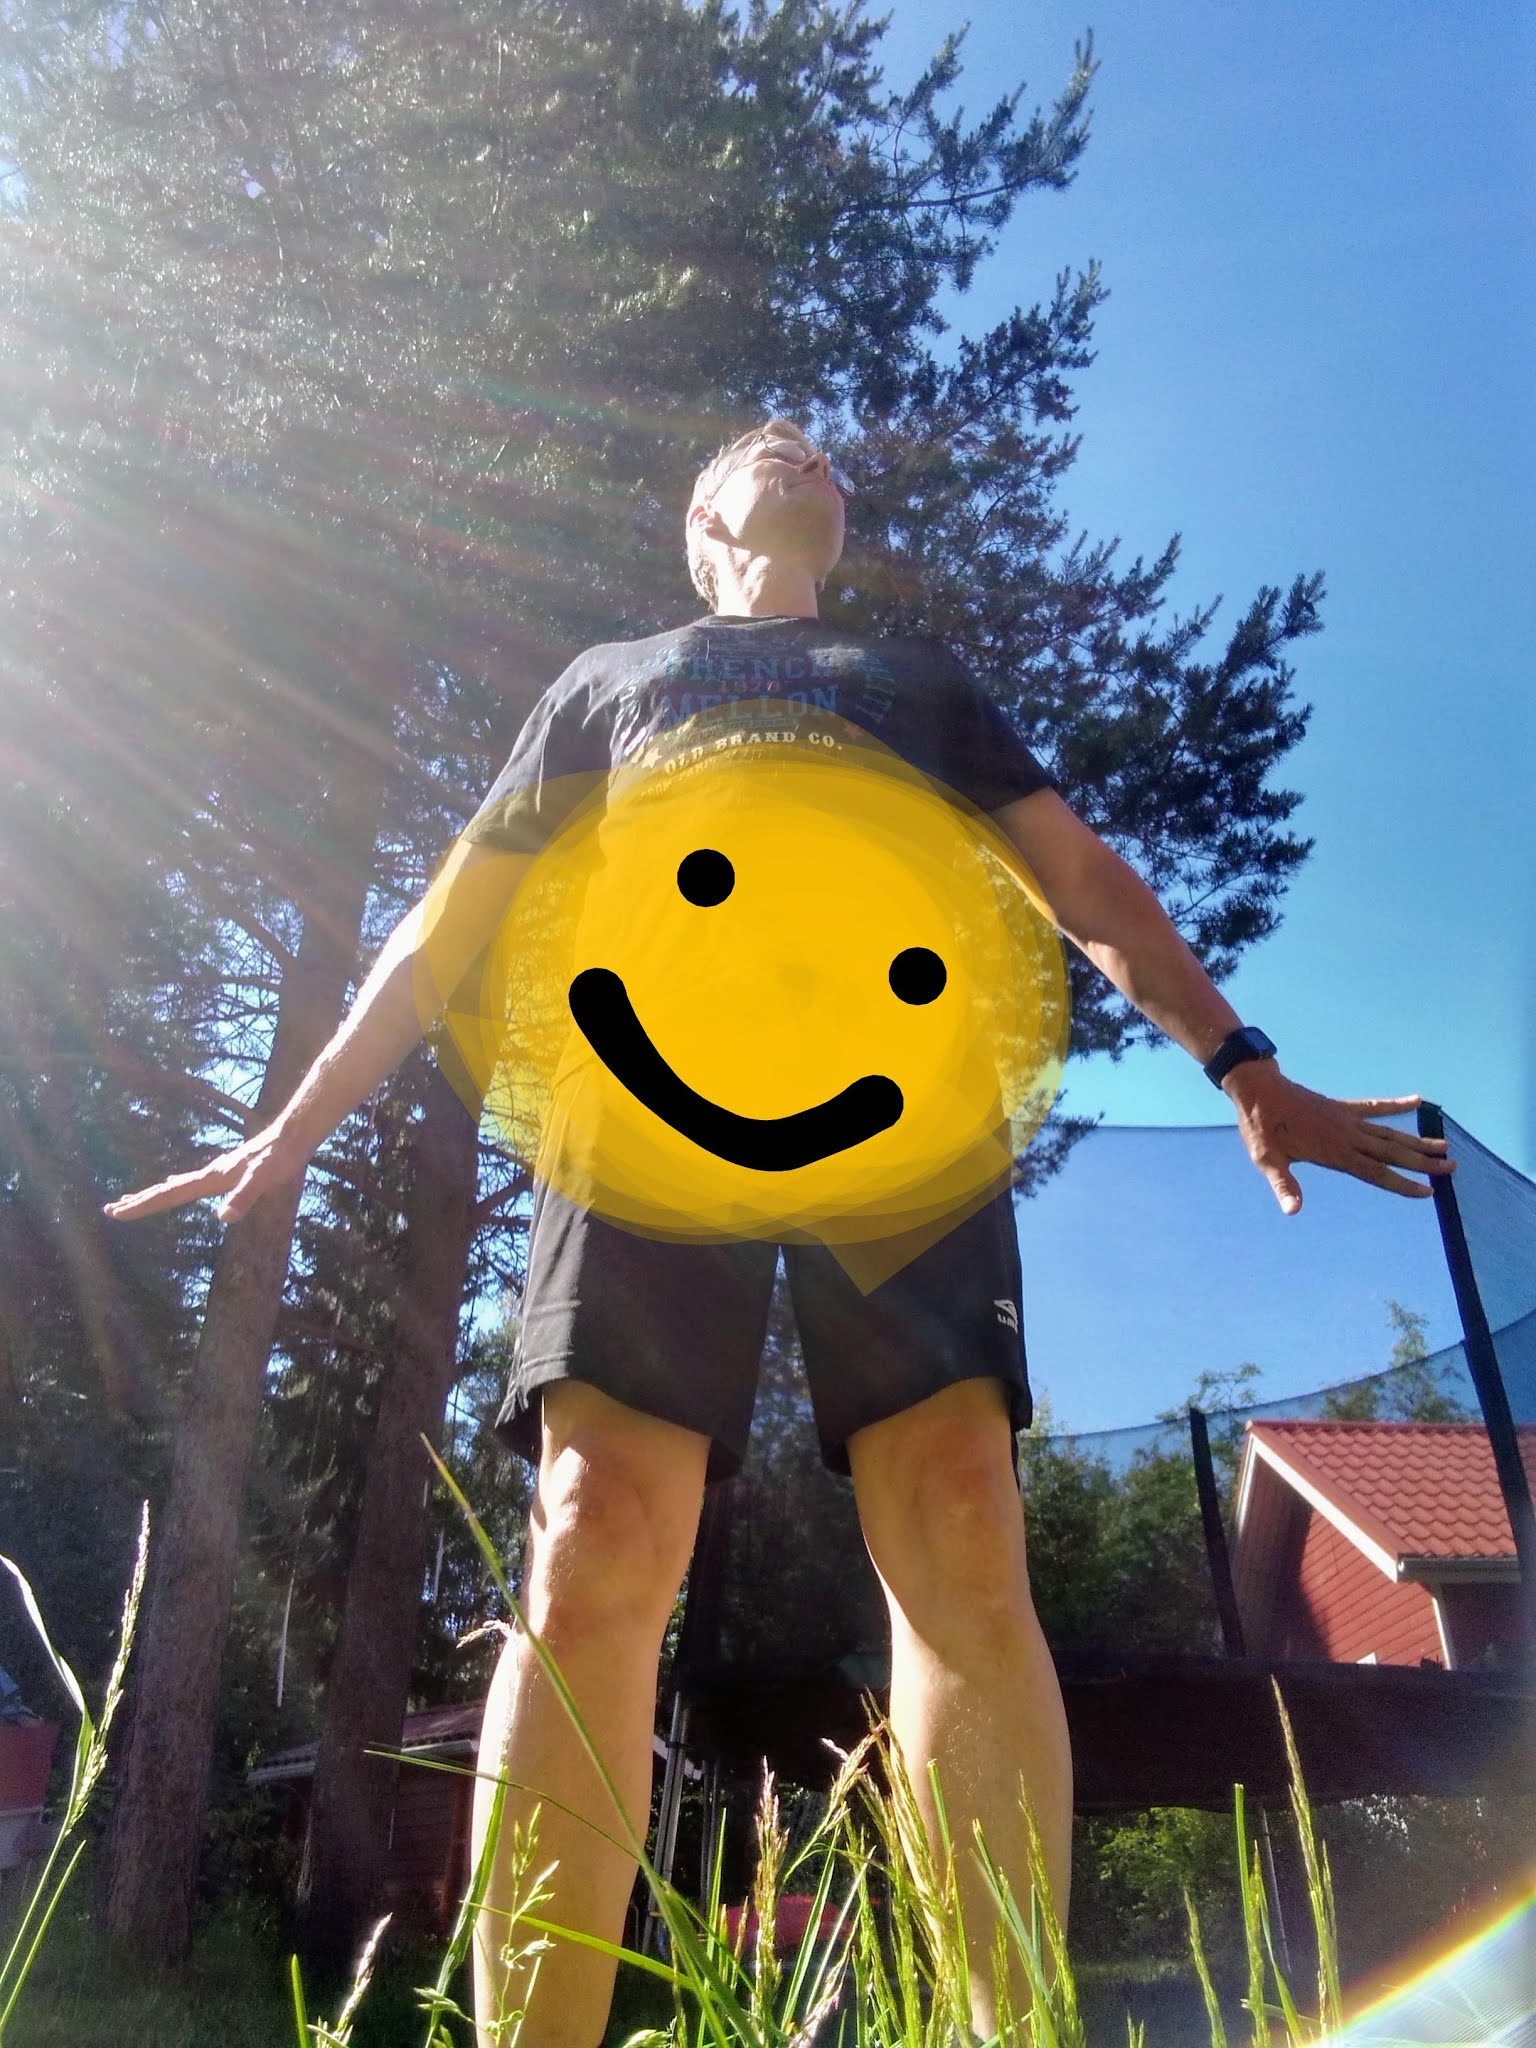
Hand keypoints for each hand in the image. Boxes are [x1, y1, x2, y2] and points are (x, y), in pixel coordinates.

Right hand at [103, 1121, 310, 1226]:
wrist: (292, 1135)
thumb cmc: (279, 1157)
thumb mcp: (264, 1179)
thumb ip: (244, 1197)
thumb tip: (223, 1218)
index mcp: (211, 1179)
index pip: (169, 1195)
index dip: (142, 1205)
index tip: (115, 1213)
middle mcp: (209, 1174)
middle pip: (166, 1190)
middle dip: (138, 1202)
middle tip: (110, 1210)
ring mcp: (216, 1172)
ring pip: (176, 1185)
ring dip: (154, 1195)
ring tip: (132, 1200)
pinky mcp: (227, 1171)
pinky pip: (191, 1182)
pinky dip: (175, 1187)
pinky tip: (177, 1185)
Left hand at [1222, 1067, 1456, 1215]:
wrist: (1258, 1090)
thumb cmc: (1261, 1128)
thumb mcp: (1267, 1159)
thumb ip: (1283, 1184)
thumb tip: (1293, 1210)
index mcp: (1333, 1151)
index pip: (1375, 1172)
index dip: (1403, 1183)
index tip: (1428, 1192)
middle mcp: (1346, 1135)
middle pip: (1391, 1152)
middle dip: (1422, 1162)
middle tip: (1452, 1168)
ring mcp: (1347, 1119)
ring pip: (1389, 1132)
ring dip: (1416, 1140)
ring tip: (1444, 1146)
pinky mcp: (1342, 1107)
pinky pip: (1375, 1106)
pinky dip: (1396, 1105)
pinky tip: (1417, 1101)